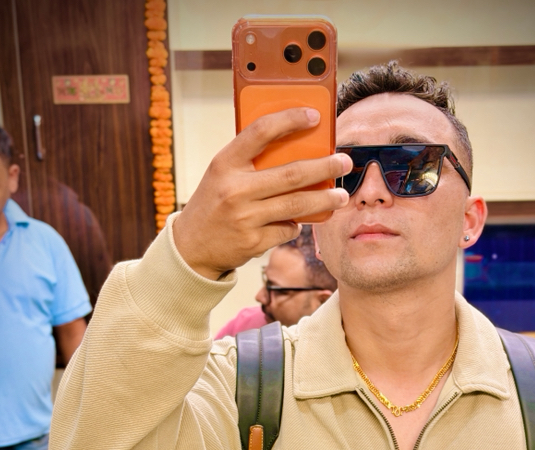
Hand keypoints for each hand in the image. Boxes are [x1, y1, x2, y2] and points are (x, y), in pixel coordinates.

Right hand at [173, 107, 351, 278]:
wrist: (190, 247)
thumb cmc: (213, 203)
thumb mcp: (223, 175)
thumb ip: (251, 163)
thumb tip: (299, 152)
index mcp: (225, 163)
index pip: (261, 132)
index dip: (290, 120)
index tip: (314, 116)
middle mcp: (234, 189)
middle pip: (291, 173)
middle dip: (324, 167)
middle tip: (344, 162)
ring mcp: (245, 217)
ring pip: (297, 205)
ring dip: (324, 199)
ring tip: (341, 196)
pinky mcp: (253, 242)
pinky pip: (287, 229)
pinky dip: (296, 224)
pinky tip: (296, 221)